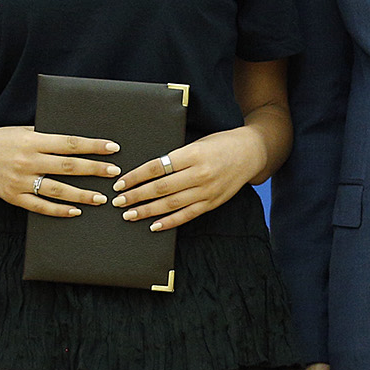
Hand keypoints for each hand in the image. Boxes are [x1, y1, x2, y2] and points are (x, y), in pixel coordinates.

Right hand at [0, 125, 119, 216]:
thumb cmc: (4, 139)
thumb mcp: (25, 130)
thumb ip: (47, 136)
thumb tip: (78, 142)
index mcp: (32, 140)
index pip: (69, 143)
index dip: (93, 146)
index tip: (112, 148)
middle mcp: (27, 161)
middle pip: (67, 167)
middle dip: (93, 170)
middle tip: (114, 173)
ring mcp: (20, 181)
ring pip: (57, 190)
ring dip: (82, 194)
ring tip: (101, 197)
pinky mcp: (14, 197)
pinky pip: (40, 207)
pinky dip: (59, 210)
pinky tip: (76, 211)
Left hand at [111, 126, 264, 230]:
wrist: (251, 153)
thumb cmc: (220, 144)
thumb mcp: (196, 143)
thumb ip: (176, 157)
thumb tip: (147, 172)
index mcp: (192, 154)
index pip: (157, 167)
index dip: (136, 176)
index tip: (120, 183)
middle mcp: (199, 174)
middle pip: (161, 188)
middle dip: (136, 196)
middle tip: (118, 201)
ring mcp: (207, 191)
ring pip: (171, 204)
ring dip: (148, 211)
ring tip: (130, 214)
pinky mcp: (212, 203)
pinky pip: (187, 215)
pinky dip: (170, 222)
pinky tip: (154, 226)